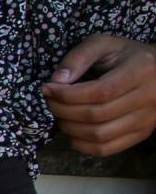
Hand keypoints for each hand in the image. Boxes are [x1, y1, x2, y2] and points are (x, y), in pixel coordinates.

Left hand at [43, 34, 155, 156]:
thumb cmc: (126, 55)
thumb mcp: (104, 44)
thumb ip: (79, 57)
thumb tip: (57, 81)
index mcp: (141, 71)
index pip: (100, 92)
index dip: (68, 94)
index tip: (48, 88)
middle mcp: (149, 98)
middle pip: (97, 115)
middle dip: (64, 110)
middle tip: (50, 101)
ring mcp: (147, 119)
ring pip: (100, 135)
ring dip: (70, 128)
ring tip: (60, 115)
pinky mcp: (141, 134)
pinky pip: (106, 149)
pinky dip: (82, 145)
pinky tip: (72, 131)